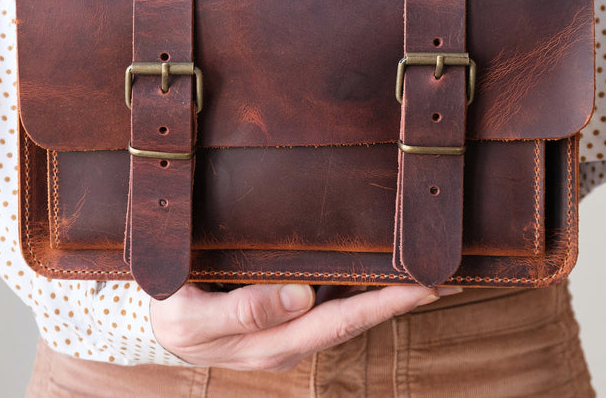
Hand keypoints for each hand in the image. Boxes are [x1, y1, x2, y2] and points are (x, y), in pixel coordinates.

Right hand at [150, 282, 461, 371]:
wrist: (154, 321)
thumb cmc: (170, 313)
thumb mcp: (191, 314)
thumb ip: (241, 312)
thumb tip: (299, 296)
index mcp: (274, 341)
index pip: (343, 319)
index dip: (388, 302)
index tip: (427, 282)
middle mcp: (293, 337)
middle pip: (360, 315)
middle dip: (406, 295)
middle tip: (451, 270)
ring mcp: (292, 327)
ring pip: (351, 307)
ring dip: (390, 289)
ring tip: (429, 265)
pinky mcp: (286, 312)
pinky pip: (333, 298)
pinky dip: (363, 284)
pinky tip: (381, 265)